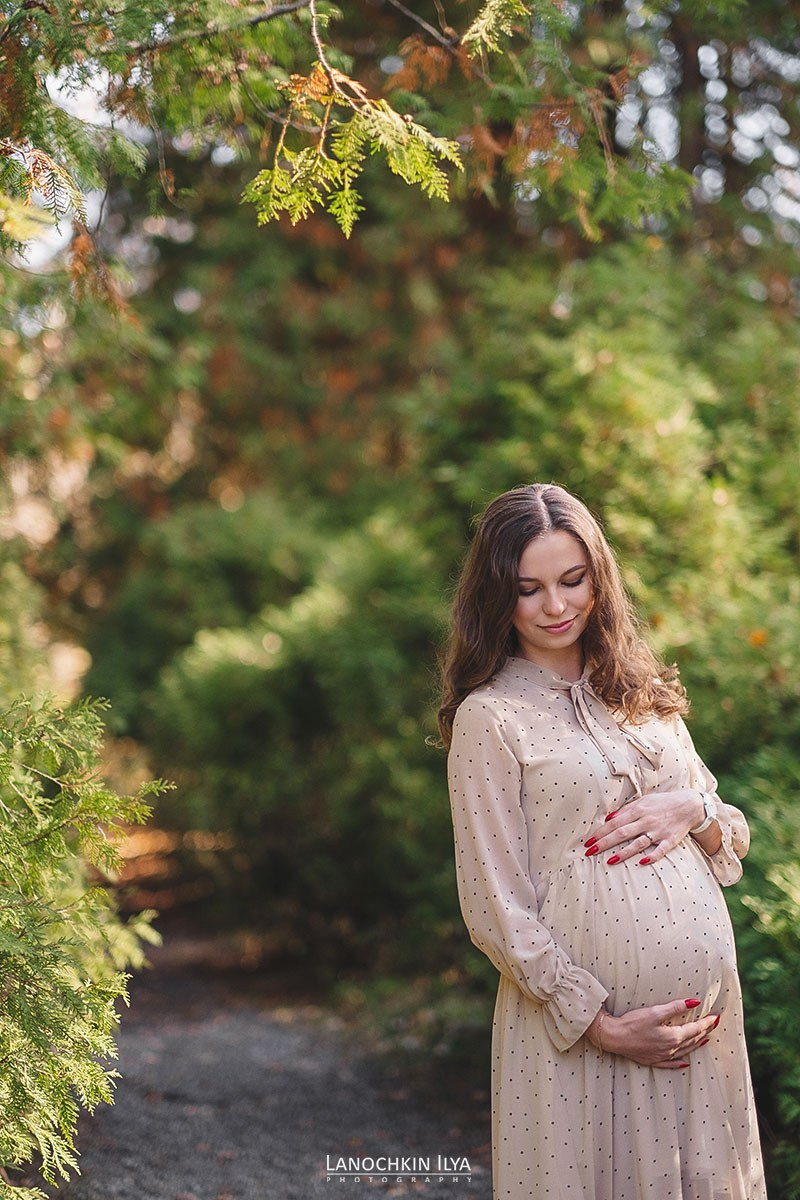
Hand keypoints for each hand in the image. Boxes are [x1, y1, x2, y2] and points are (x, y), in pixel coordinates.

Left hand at [584, 789, 707, 865]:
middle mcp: (646, 820)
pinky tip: (641, 862)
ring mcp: (658, 831)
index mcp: (638, 810)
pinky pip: (660, 850)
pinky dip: (651, 856)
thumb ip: (626, 810)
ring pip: (638, 843)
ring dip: (623, 852)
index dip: (600, 832)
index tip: (588, 841)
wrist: (689, 805)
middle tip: (590, 852)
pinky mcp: (670, 840)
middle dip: (605, 843)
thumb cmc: (662, 803)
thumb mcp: (643, 800)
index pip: (615, 823)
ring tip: (609, 861)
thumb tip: (608, 818)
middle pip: (622, 833)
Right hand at [586, 998, 718, 1068]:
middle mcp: (670, 1049)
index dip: (706, 1023)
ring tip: (705, 1039)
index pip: (695, 1029)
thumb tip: (694, 1002)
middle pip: (692, 1040)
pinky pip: (671, 1064)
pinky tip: (684, 1063)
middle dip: (704, 1032)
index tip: (716, 1017)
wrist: (614, 1037)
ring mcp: (662, 1056)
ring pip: (684, 1051)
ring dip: (696, 1044)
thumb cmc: (632, 1023)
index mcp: (672, 1036)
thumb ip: (675, 1007)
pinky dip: (679, 1062)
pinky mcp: (652, 1060)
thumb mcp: (655, 1012)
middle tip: (714, 1025)